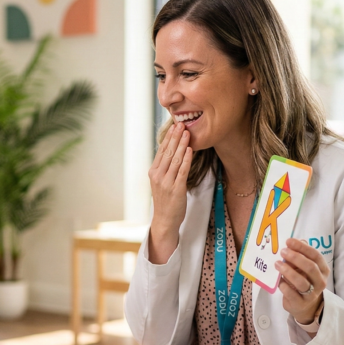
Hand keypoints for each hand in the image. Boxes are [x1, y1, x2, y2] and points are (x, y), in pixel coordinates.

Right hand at [148, 122, 192, 263]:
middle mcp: (158, 176)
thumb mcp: (161, 182)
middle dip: (175, 137)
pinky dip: (186, 159)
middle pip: (167, 152)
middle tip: (181, 124)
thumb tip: (172, 151)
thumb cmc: (165, 201)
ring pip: (175, 159)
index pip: (161, 151)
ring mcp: (166, 183)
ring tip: (187, 133)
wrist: (165, 220)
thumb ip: (165, 168)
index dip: (168, 138)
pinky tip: (190, 150)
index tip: (174, 126)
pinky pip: (182, 171)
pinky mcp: (176, 189)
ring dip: (181, 145)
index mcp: (153, 172)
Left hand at [276, 238, 329, 324]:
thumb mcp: (304, 268)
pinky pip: (291, 293)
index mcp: (323, 270)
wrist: (303, 305)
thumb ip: (300, 256)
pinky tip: (279, 280)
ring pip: (301, 281)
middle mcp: (320, 281)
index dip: (302, 247)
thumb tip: (292, 243)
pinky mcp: (301, 303)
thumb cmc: (303, 281)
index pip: (315, 255)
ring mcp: (311, 294)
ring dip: (288, 271)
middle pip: (310, 267)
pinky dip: (283, 285)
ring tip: (277, 264)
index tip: (289, 241)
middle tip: (282, 252)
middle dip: (295, 258)